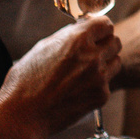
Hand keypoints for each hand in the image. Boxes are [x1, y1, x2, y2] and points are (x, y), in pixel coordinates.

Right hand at [2, 18, 120, 138]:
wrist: (23, 114)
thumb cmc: (26, 81)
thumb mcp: (43, 47)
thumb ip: (67, 36)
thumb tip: (81, 29)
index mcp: (77, 40)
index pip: (106, 24)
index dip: (99, 28)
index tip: (95, 33)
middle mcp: (92, 56)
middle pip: (115, 42)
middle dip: (104, 44)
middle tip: (92, 51)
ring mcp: (99, 77)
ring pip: (116, 61)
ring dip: (105, 63)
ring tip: (85, 71)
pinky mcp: (101, 96)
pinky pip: (108, 82)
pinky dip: (98, 83)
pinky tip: (80, 88)